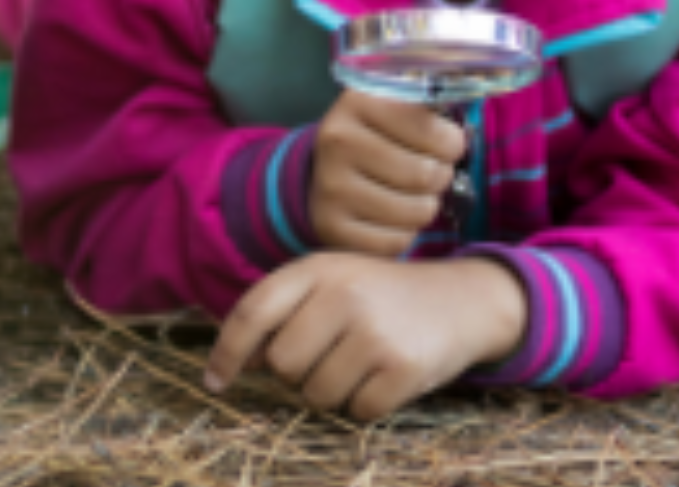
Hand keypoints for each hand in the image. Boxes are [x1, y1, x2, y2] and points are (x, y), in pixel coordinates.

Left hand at [202, 252, 524, 420]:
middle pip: (281, 364)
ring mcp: (375, 331)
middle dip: (296, 374)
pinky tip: (384, 377)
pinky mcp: (403, 367)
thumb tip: (238, 363)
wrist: (462, 300)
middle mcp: (345, 294)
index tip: (216, 382)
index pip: (253, 313)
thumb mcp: (332, 283)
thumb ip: (284, 312)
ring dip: (332, 392)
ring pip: (316, 395)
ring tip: (360, 364)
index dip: (226, 353)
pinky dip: (366, 405)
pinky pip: (357, 411)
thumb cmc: (381, 297)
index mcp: (318, 268)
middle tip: (327, 357)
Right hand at [306, 91, 465, 255]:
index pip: (433, 130)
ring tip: (413, 195)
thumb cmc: (380, 137)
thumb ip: (434, 107)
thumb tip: (477, 108)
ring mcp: (330, 186)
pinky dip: (404, 234)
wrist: (326, 171)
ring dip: (426, 207)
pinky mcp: (331, 227)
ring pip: (416, 212)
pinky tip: (392, 217)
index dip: (451, 143)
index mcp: (359, 101)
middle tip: (431, 173)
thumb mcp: (399, 107)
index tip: (445, 144)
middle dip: (440, 177)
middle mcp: (338, 141)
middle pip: (426, 174)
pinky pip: (396, 241)